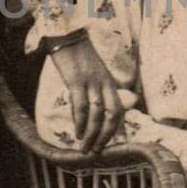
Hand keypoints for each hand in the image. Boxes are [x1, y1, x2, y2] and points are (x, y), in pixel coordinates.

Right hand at [50, 37, 123, 153]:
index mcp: (109, 83)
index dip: (117, 129)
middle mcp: (104, 84)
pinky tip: (77, 132)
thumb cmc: (78, 56)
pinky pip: (81, 105)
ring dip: (91, 134)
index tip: (113, 144)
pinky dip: (79, 121)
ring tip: (85, 148)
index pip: (118, 109)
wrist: (68, 36)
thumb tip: (93, 110)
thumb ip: (96, 90)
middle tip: (97, 151)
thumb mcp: (94, 73)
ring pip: (97, 114)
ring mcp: (91, 82)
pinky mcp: (77, 80)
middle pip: (112, 114)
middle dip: (105, 136)